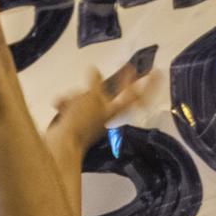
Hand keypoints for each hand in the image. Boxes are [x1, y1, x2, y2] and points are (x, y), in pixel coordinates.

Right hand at [44, 62, 158, 175]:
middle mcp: (106, 116)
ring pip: (90, 98)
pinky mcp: (76, 123)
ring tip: (68, 99)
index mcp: (115, 111)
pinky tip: (59, 103)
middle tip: (128, 69)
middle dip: (114, 85)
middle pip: (114, 95)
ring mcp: (91, 120)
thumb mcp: (91, 98)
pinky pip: (75, 106)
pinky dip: (67, 103)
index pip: (138, 97)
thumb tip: (95, 69)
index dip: (148, 85)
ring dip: (78, 95)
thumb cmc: (81, 122)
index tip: (156, 71)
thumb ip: (96, 84)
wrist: (61, 146)